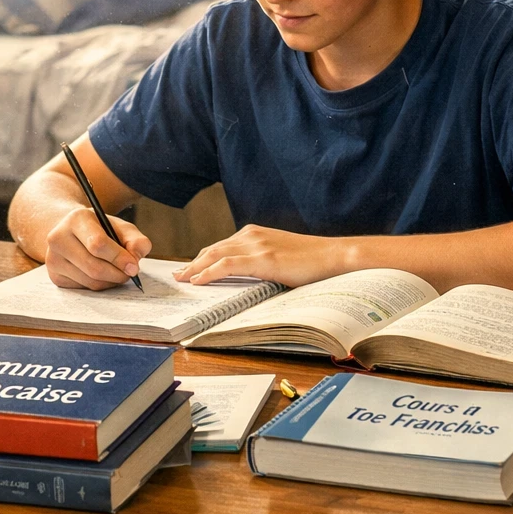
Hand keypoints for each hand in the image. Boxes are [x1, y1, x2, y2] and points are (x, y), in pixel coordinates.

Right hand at [45, 208, 151, 289]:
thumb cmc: (98, 229)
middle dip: (117, 274)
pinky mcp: (55, 276)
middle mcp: (58, 238)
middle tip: (130, 273)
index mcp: (76, 219)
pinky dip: (100, 285)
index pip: (97, 243)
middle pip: (93, 267)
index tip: (134, 266)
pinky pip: (84, 288)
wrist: (70, 231)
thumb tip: (136, 256)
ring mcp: (53, 259)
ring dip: (110, 281)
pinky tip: (104, 275)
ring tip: (119, 273)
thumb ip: (134, 238)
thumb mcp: (118, 226)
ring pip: (90, 281)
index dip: (118, 257)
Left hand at [174, 224, 345, 287]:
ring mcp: (257, 245)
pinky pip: (227, 265)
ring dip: (195, 267)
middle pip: (213, 249)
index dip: (203, 258)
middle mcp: (252, 234)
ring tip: (182, 279)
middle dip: (194, 263)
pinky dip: (208, 272)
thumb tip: (244, 278)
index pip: (221, 246)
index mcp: (255, 233)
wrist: (333, 256)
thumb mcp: (279, 257)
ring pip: (215, 255)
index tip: (190, 269)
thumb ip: (260, 260)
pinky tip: (197, 280)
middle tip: (179, 275)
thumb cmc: (311, 260)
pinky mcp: (263, 258)